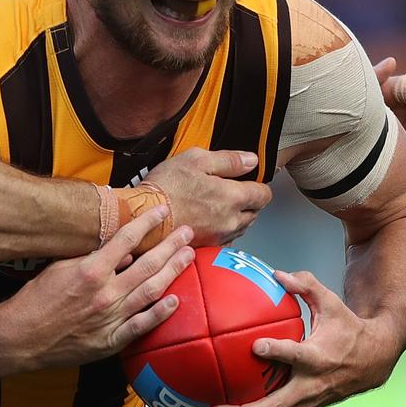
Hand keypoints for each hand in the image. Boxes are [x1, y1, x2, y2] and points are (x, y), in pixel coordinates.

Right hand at [0, 207, 194, 371]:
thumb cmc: (36, 299)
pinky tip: (176, 301)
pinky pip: (142, 325)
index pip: (127, 239)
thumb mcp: (58, 267)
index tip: (162, 211)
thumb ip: (90, 256)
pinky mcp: (111, 340)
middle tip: (188, 233)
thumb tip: (122, 250)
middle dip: (171, 246)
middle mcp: (105, 292)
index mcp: (90, 270)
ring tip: (188, 257)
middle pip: (148, 264)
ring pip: (151, 291)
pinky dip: (160, 314)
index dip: (147, 222)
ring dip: (173, 272)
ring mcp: (111, 317)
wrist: (22, 336)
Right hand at [146, 148, 271, 246]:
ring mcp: (218, 236)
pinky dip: (221, 229)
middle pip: (255, 213)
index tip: (246, 180)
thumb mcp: (196, 159)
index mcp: (232, 197)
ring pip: (241, 227)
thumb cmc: (165, 186)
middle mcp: (230, 221)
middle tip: (228, 191)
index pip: (264, 194)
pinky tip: (206, 219)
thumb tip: (251, 160)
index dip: (257, 184)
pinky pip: (225, 238)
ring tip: (215, 204)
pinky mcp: (206, 246)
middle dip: (248, 202)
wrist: (141, 214)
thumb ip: (229, 160)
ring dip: (235, 217)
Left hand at [199, 270, 396, 406]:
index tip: (256, 346)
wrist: (375, 360)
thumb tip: (277, 273)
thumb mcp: (332, 303)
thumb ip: (306, 285)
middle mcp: (310, 386)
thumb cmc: (348, 329)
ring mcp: (306, 403)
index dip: (278, 352)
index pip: (297, 356)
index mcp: (318, 357)